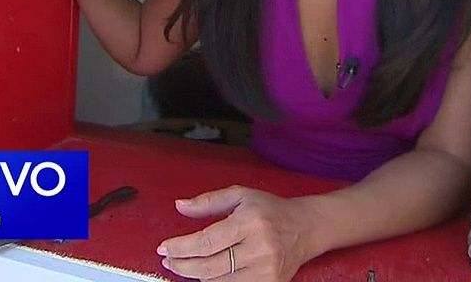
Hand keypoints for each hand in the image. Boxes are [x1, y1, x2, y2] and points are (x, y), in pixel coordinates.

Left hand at [157, 186, 314, 280]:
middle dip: (182, 265)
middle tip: (169, 260)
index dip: (180, 247)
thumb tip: (180, 206)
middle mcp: (259, 248)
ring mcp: (266, 270)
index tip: (164, 247)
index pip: (206, 241)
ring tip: (187, 266)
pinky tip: (207, 275)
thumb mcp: (241, 196)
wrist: (306, 228)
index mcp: (250, 222)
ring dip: (197, 276)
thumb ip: (208, 201)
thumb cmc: (271, 210)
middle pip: (208, 266)